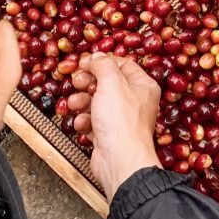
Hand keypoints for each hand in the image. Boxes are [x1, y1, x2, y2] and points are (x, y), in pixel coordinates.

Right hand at [67, 54, 161, 200]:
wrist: (119, 161)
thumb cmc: (121, 121)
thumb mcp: (112, 83)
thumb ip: (103, 65)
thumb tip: (96, 57)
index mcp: (143, 86)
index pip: (123, 65)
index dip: (103, 61)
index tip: (85, 62)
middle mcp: (135, 101)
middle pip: (107, 83)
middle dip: (89, 82)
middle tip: (77, 81)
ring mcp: (122, 119)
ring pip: (97, 102)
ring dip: (82, 101)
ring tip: (75, 103)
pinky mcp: (109, 135)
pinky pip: (93, 122)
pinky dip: (85, 121)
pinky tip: (83, 123)